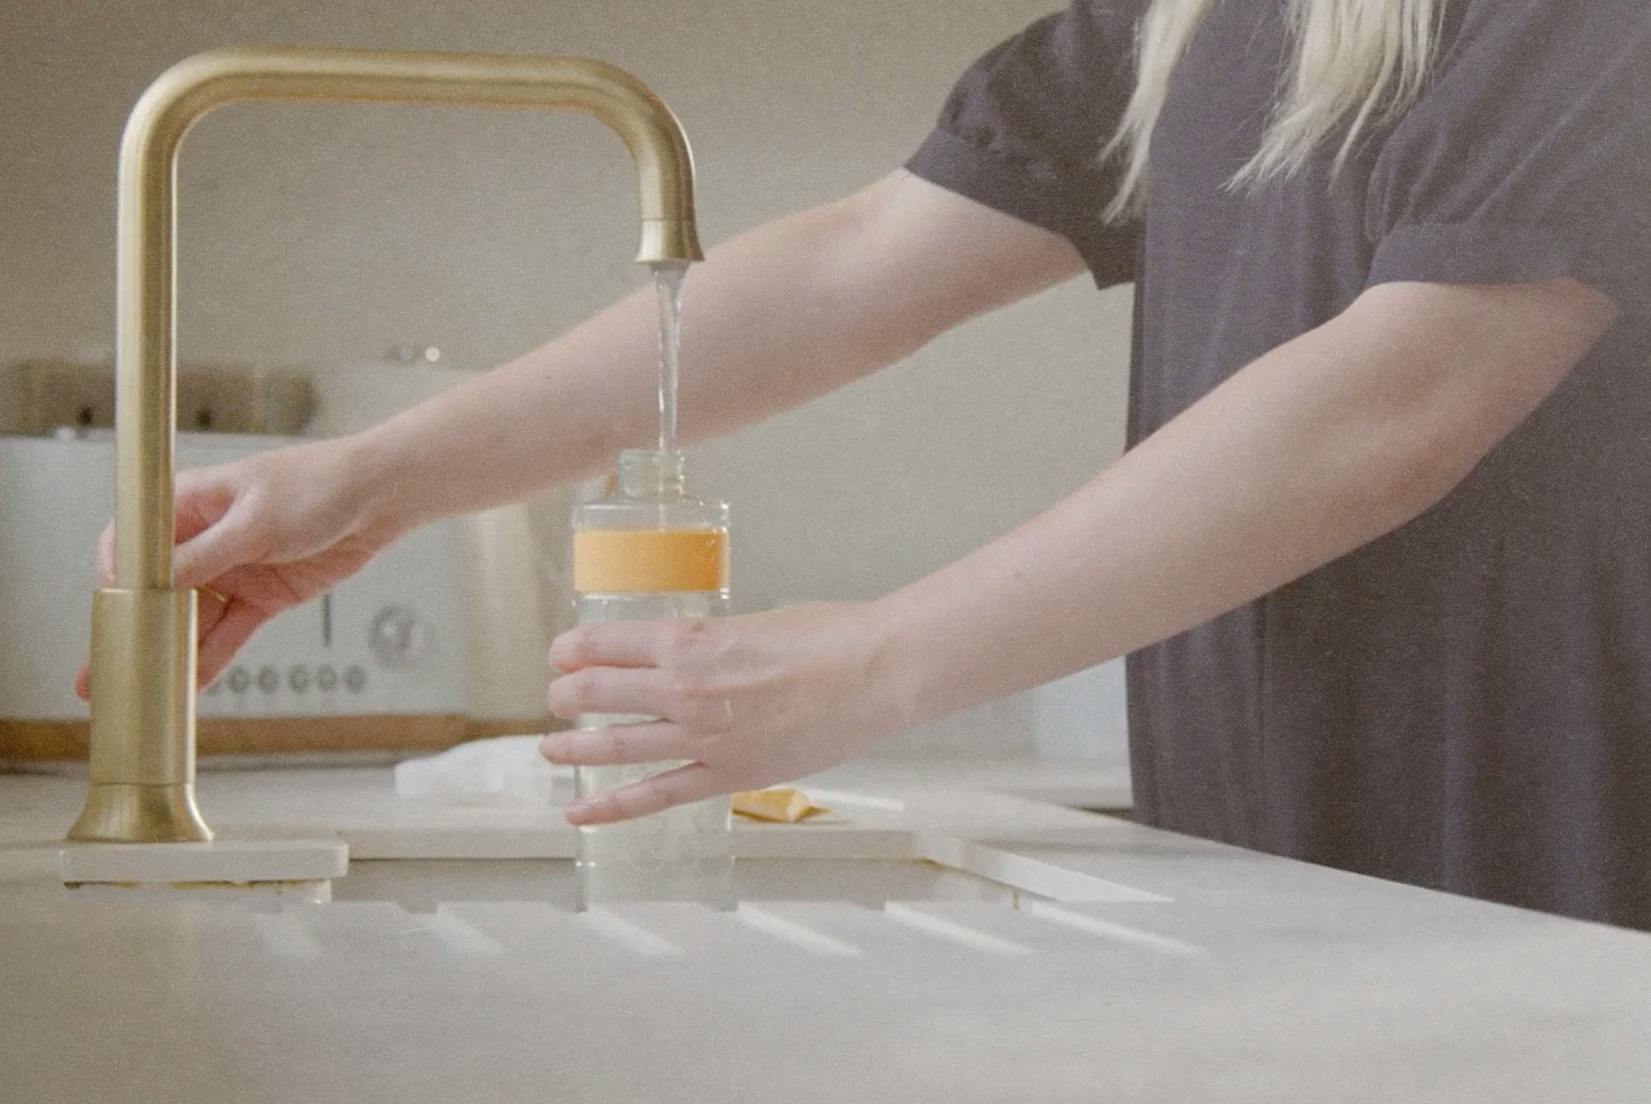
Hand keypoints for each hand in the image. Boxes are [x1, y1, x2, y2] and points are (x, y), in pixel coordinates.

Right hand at [75, 437, 400, 698]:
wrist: (379, 498)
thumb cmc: (318, 486)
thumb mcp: (257, 521)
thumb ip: (207, 554)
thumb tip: (156, 581)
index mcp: (191, 504)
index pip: (133, 541)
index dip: (116, 576)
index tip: (113, 610)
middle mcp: (205, 540)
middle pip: (157, 588)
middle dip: (135, 626)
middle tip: (110, 666)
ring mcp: (234, 570)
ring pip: (191, 618)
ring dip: (170, 650)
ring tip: (145, 685)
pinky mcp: (264, 596)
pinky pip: (229, 631)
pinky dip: (212, 656)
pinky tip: (190, 683)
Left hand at [540, 602, 911, 824]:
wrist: (873, 674)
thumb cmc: (825, 635)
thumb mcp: (750, 620)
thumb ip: (709, 640)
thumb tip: (689, 651)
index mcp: (687, 640)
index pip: (601, 644)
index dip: (571, 649)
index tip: (564, 653)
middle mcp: (682, 689)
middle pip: (595, 694)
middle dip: (566, 695)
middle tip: (557, 697)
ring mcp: (702, 737)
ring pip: (615, 746)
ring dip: (574, 746)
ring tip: (549, 749)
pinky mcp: (727, 774)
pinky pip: (655, 794)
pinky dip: (611, 807)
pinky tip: (578, 814)